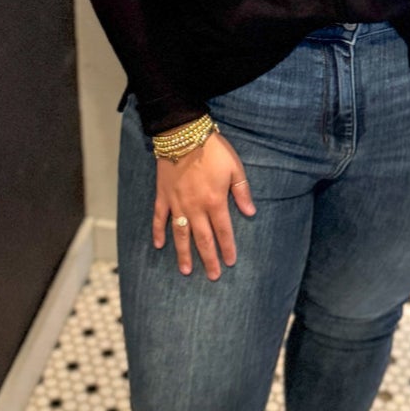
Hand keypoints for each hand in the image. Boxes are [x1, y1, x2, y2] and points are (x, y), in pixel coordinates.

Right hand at [153, 130, 255, 279]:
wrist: (183, 134)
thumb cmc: (213, 150)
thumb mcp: (235, 168)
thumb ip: (242, 192)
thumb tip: (251, 213)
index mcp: (215, 201)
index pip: (223, 231)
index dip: (227, 248)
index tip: (230, 262)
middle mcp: (195, 207)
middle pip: (203, 239)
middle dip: (208, 259)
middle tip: (212, 276)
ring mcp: (177, 203)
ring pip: (181, 234)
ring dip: (183, 254)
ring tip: (186, 271)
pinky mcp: (163, 196)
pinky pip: (159, 218)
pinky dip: (158, 232)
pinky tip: (158, 245)